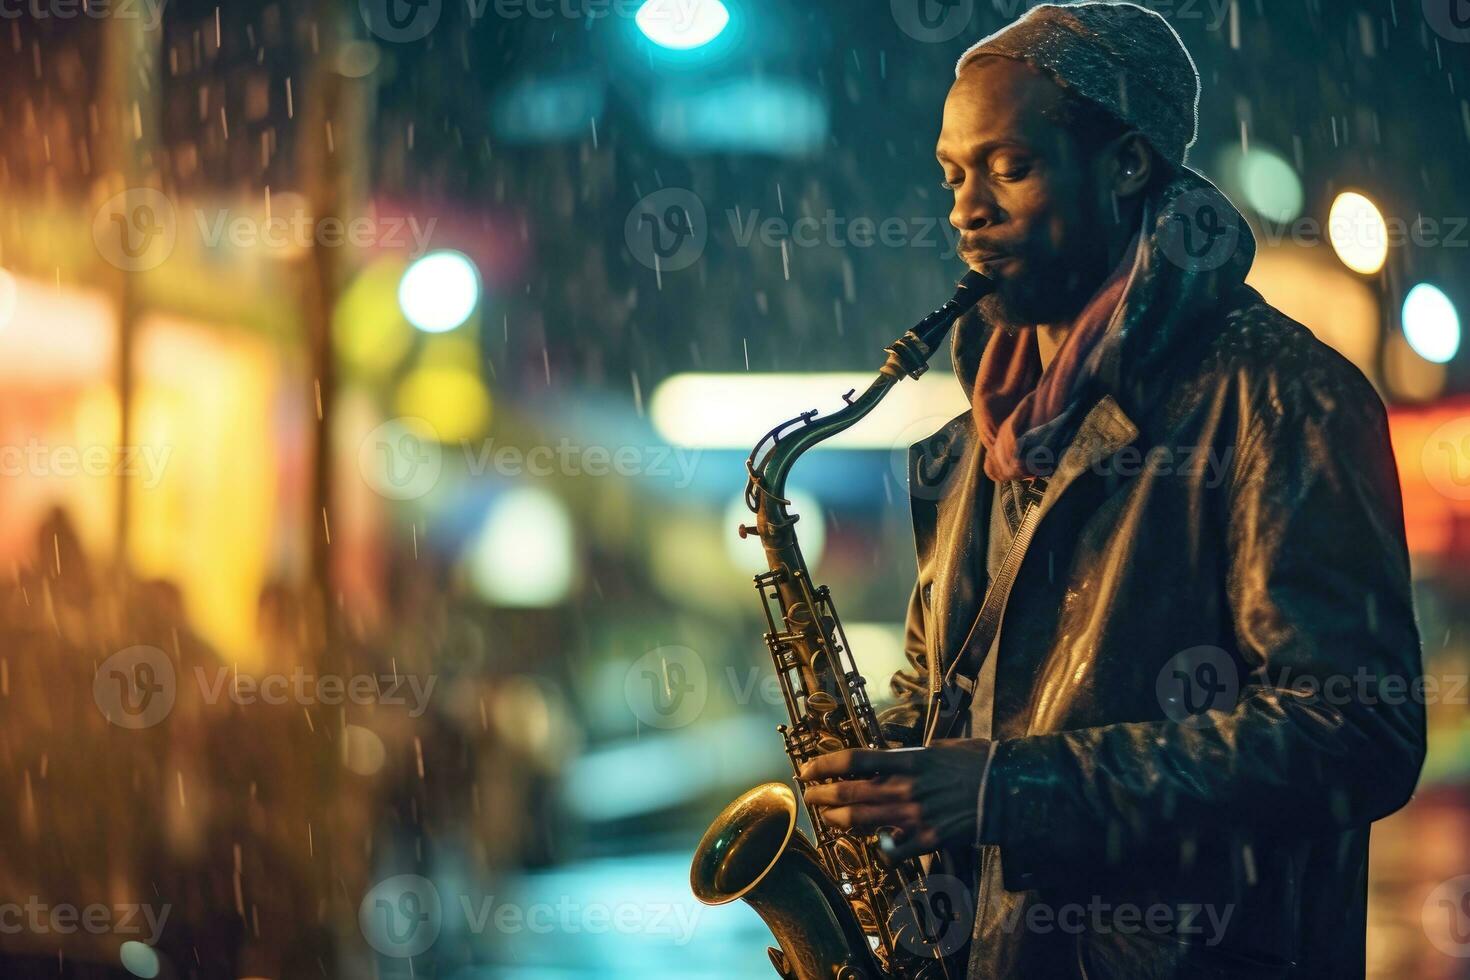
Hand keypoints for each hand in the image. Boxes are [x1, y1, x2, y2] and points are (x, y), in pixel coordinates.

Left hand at [798, 738, 993, 861]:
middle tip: (809, 795)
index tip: (808, 769)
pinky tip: (874, 844)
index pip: (854, 760)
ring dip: (838, 819)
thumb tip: (894, 759)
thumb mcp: (942, 746)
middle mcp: (905, 788)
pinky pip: (891, 850)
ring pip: (861, 821)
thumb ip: (913, 756)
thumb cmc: (979, 763)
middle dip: (822, 794)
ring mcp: (914, 816)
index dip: (825, 765)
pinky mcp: (927, 839)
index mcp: (909, 760)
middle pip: (849, 792)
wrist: (1010, 790)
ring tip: (828, 817)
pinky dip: (878, 848)